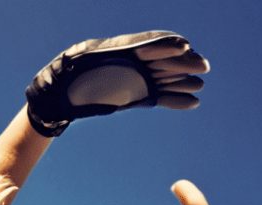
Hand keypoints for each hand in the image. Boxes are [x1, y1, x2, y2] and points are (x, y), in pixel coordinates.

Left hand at [26, 31, 210, 136]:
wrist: (59, 93)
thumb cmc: (68, 70)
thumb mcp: (80, 57)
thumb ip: (100, 54)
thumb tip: (119, 50)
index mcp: (122, 49)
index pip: (149, 45)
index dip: (166, 46)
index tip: (184, 48)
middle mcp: (134, 62)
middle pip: (163, 61)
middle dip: (182, 64)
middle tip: (202, 67)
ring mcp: (137, 79)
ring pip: (165, 79)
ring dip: (183, 83)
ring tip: (199, 86)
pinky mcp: (136, 96)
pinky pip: (160, 97)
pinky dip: (175, 101)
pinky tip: (192, 103)